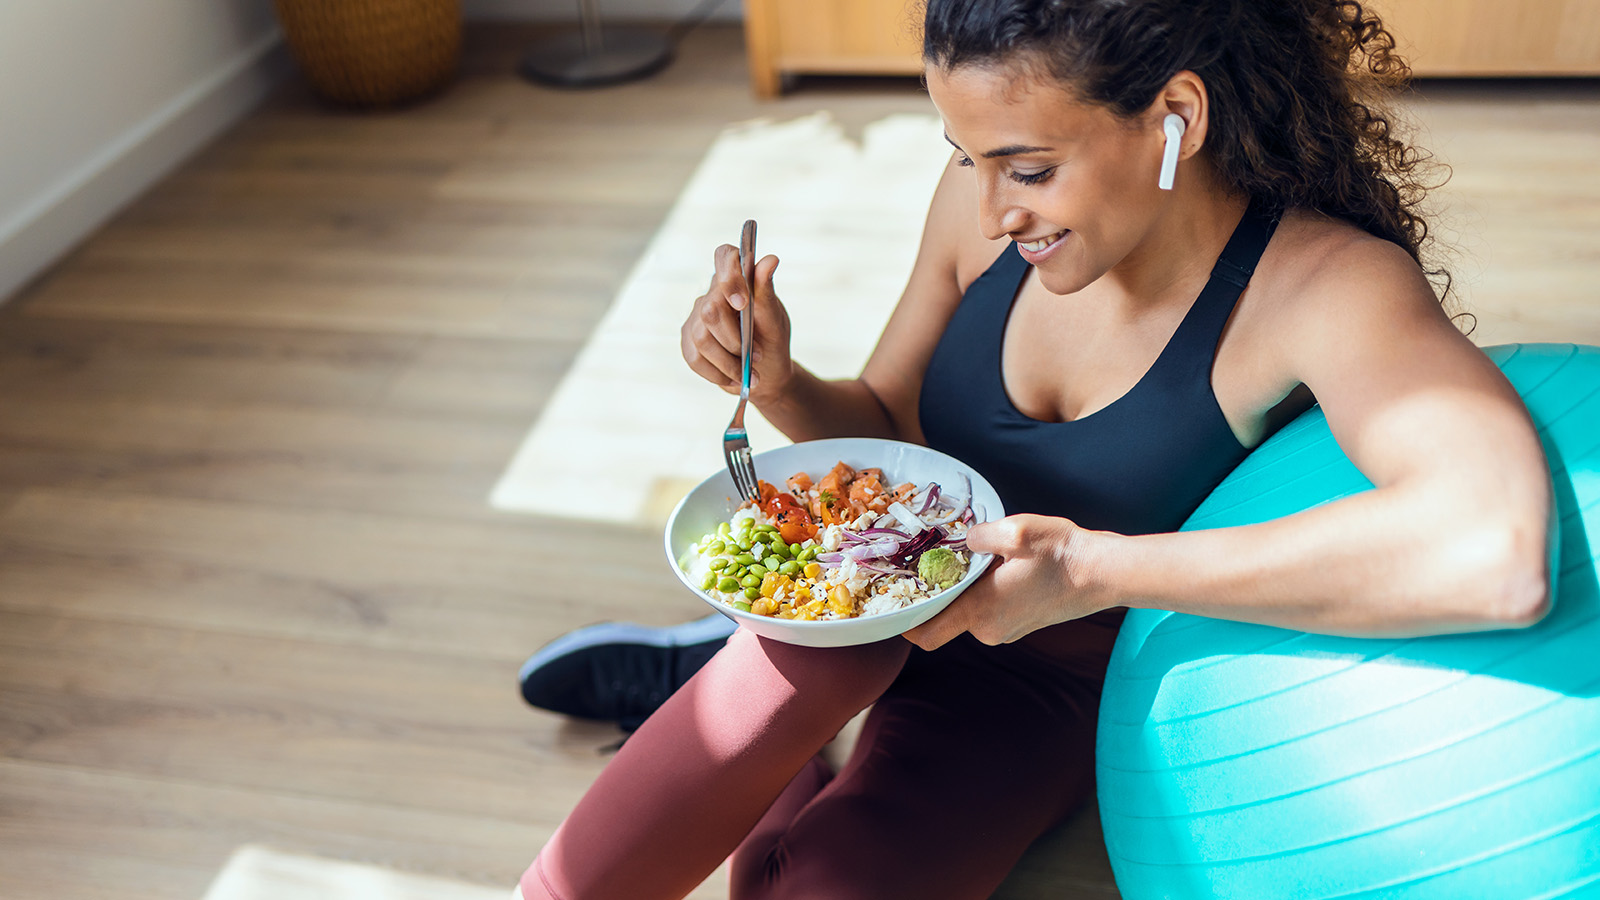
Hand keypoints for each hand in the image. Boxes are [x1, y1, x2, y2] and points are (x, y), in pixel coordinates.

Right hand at [680, 243, 792, 403]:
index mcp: (736, 280)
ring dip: (729, 363)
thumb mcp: (775, 318)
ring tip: (750, 374)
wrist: (767, 374)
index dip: (729, 275)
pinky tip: (734, 378)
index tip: (742, 303)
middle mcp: (712, 295)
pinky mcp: (688, 342)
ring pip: (702, 338)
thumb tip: (771, 260)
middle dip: (735, 339)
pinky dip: (718, 373)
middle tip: (757, 355)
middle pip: (711, 311)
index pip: (724, 257)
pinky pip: (695, 358)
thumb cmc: (773, 340)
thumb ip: (767, 291)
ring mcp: (696, 318)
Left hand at [903, 514, 1104, 650]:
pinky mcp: (1021, 623)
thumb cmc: (1062, 554)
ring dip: (964, 589)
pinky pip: (989, 610)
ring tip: (973, 557)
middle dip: (938, 591)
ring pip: (969, 611)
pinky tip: (997, 566)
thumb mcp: (1016, 532)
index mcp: (980, 612)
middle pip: (945, 617)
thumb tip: (962, 540)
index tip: (895, 599)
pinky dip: (984, 592)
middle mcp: (990, 629)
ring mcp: (1007, 630)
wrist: (1104, 573)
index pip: (926, 634)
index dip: (904, 621)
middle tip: (934, 559)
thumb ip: (977, 536)